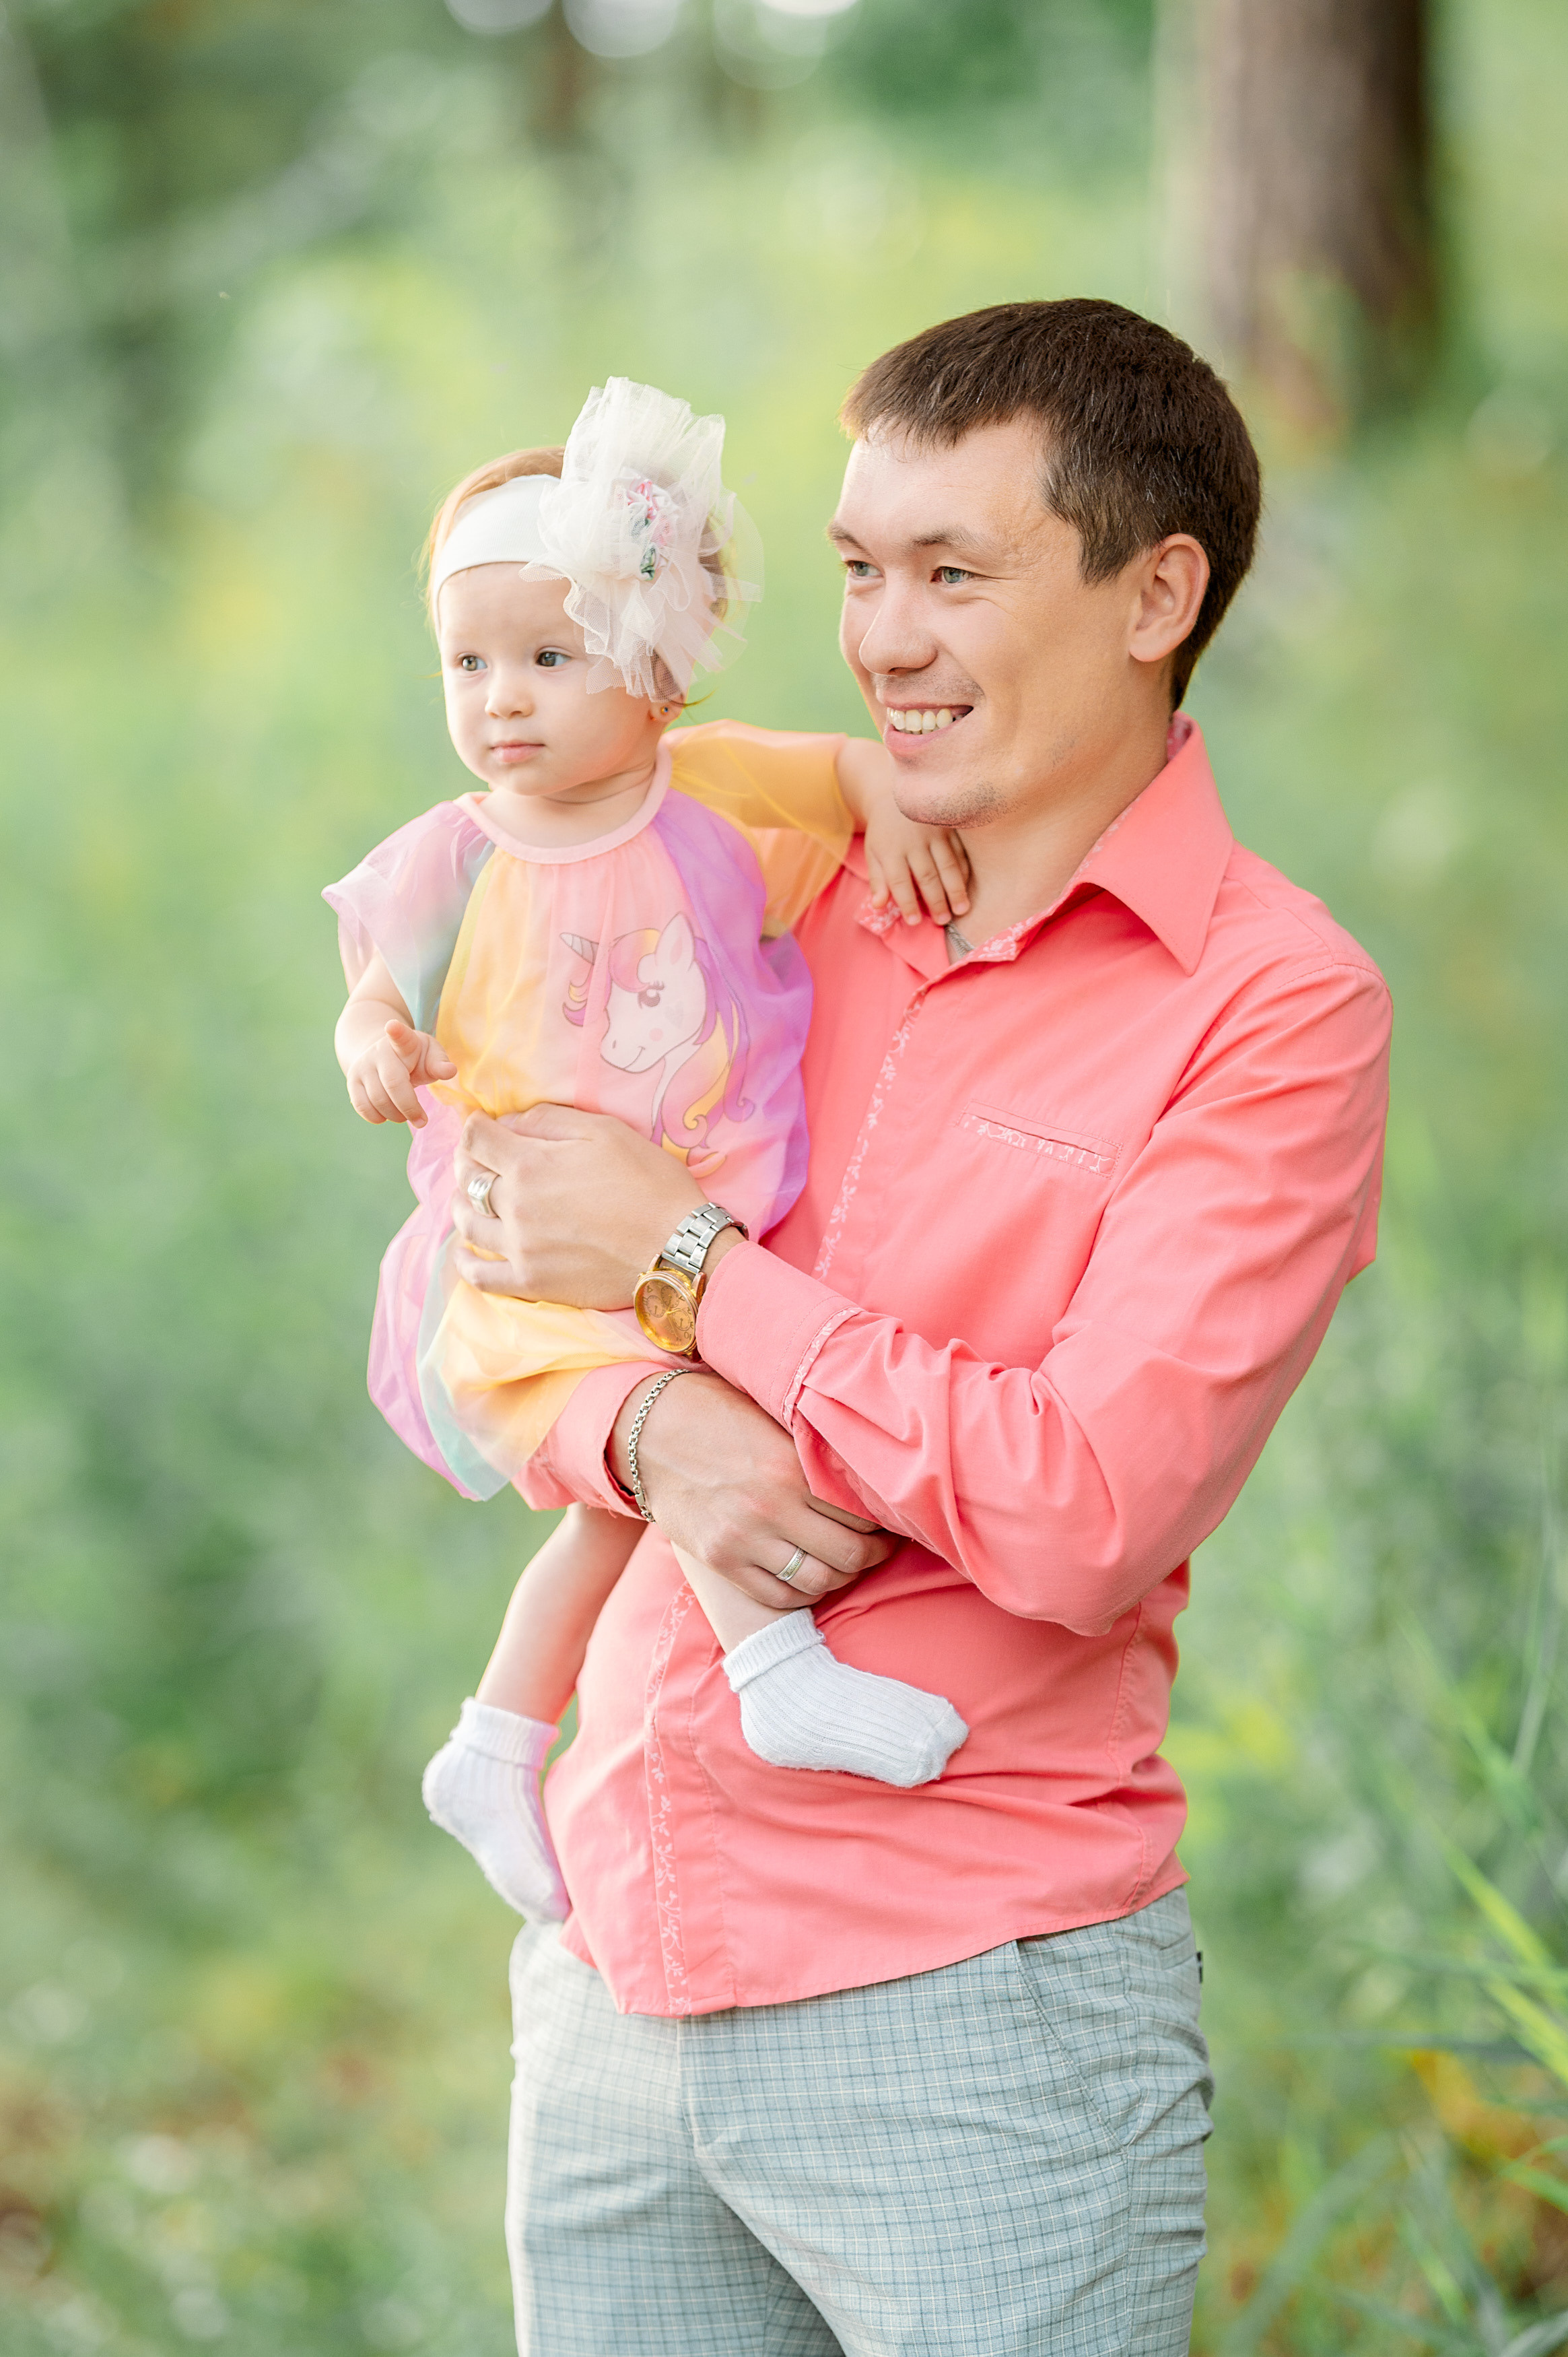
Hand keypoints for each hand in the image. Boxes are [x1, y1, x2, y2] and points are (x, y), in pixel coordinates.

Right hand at [346, 1018, 455, 1126]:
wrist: (383, 1056)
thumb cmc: (414, 1057)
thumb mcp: (430, 1055)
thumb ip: (439, 1063)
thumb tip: (450, 1071)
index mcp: (403, 1042)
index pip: (400, 1036)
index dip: (396, 1032)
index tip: (392, 1026)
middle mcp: (379, 1052)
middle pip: (392, 1084)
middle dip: (410, 1107)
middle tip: (422, 1120)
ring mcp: (363, 1066)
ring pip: (378, 1100)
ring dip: (396, 1116)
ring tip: (406, 1115)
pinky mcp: (352, 1082)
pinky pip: (362, 1107)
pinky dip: (378, 1117)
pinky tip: (389, 1114)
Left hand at [451, 1103, 706, 1307]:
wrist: (678, 1247)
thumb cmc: (650, 1183)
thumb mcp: (606, 1131)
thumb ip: (550, 1120)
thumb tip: (509, 1122)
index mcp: (530, 1164)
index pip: (476, 1139)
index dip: (474, 1126)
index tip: (481, 1125)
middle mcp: (515, 1206)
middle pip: (468, 1178)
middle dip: (468, 1161)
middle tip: (479, 1157)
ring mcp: (520, 1248)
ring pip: (467, 1223)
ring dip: (462, 1204)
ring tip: (470, 1197)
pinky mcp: (530, 1282)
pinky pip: (479, 1275)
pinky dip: (465, 1260)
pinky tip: (466, 1250)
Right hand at [614, 1372, 897, 1609]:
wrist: (649, 1430)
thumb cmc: (718, 1415)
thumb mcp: (772, 1420)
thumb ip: (813, 1451)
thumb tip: (864, 1471)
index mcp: (792, 1467)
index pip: (862, 1512)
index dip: (884, 1521)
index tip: (888, 1519)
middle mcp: (772, 1507)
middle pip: (849, 1554)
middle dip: (873, 1556)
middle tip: (878, 1549)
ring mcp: (744, 1538)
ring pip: (818, 1582)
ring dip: (840, 1578)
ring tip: (844, 1565)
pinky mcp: (721, 1560)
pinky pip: (777, 1596)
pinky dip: (801, 1594)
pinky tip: (807, 1577)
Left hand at [865, 803, 971, 929]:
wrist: (896, 794)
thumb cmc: (884, 832)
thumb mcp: (873, 852)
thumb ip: (877, 880)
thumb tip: (878, 906)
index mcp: (891, 850)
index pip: (899, 881)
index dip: (907, 903)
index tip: (914, 922)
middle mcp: (913, 842)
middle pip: (927, 876)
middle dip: (936, 900)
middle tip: (942, 921)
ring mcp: (934, 833)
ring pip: (948, 865)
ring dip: (956, 889)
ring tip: (961, 909)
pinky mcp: (948, 827)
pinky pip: (960, 852)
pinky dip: (964, 871)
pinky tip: (967, 888)